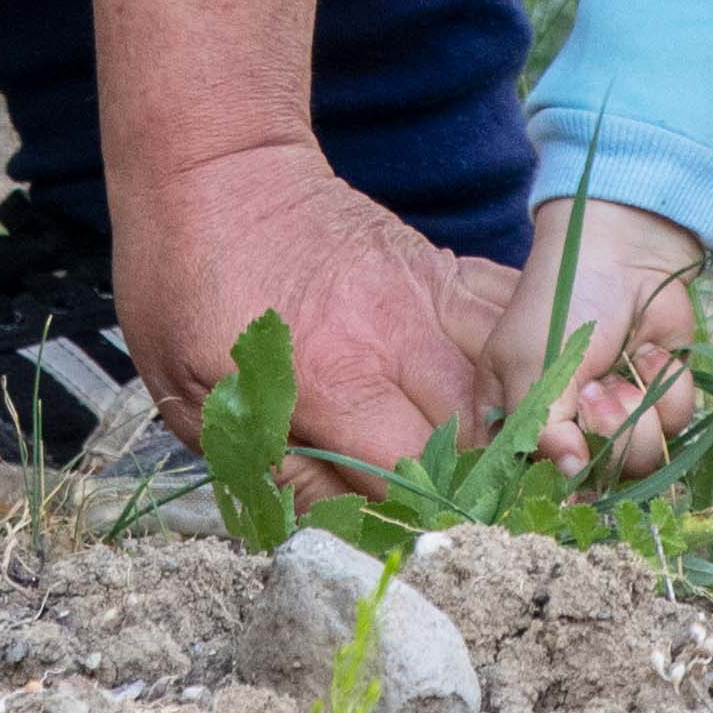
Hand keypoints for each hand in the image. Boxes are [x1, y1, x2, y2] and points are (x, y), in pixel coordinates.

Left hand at [119, 140, 515, 492]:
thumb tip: (343, 528)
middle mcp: (394, 333)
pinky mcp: (442, 266)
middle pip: (481, 431)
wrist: (215, 167)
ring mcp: (428, 292)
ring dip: (516, 422)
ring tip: (506, 461)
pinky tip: (517, 387)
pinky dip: (527, 352)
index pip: (415, 474)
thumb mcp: (197, 397)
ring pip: (514, 369)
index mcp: (329, 375)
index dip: (424, 521)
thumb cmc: (186, 284)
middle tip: (469, 515)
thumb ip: (275, 469)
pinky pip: (512, 311)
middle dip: (483, 483)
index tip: (419, 545)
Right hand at [493, 197, 702, 476]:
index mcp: (519, 424)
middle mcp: (566, 431)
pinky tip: (648, 355)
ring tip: (621, 371)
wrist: (625, 249)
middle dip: (603, 436)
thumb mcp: (533, 367)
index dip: (552, 484)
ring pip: (638, 462)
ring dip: (635, 414)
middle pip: (592, 482)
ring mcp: (615, 419)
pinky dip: (665, 389)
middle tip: (595, 391)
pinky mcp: (658, 401)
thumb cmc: (561, 300)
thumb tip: (573, 481)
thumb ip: (543, 434)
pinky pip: (674, 427)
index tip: (567, 460)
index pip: (530, 486)